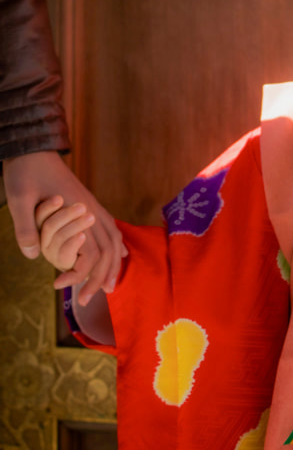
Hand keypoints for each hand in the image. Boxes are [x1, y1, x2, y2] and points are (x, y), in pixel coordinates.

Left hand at [2, 151, 123, 303]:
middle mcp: (91, 210)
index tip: (58, 285)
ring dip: (113, 266)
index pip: (89, 252)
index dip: (78, 274)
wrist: (33, 148)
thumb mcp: (18, 199)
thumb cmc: (25, 172)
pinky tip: (118, 256)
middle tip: (87, 300)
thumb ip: (26, 227)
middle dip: (101, 278)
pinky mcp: (89, 204)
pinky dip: (117, 246)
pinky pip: (112, 229)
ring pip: (114, 240)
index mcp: (77, 211)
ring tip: (108, 287)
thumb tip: (34, 256)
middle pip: (108, 251)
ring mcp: (93, 206)